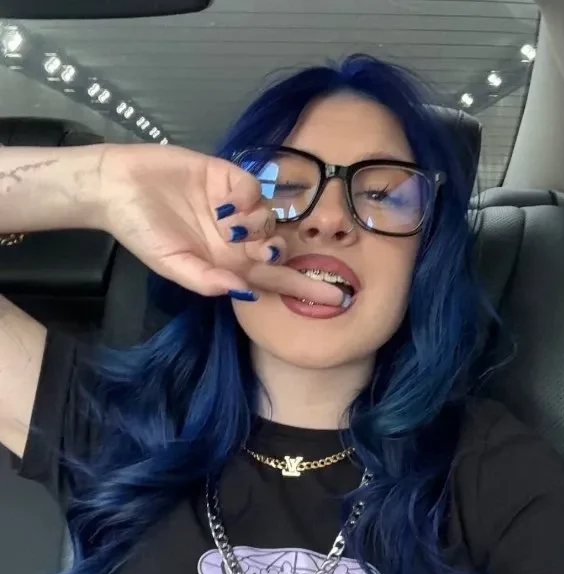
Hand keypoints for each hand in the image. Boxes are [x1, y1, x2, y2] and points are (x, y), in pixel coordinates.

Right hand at [98, 143, 345, 304]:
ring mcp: (235, 208)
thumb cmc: (142, 231)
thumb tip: (243, 291)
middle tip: (260, 249)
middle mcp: (236, 238)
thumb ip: (206, 280)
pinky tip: (227, 202)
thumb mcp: (171, 263)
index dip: (304, 288)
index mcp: (226, 264)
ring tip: (229, 224)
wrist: (117, 186)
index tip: (339, 298)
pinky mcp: (229, 178)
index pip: (272, 278)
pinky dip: (248, 197)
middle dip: (279, 252)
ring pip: (270, 219)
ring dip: (259, 225)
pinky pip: (254, 189)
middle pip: (278, 249)